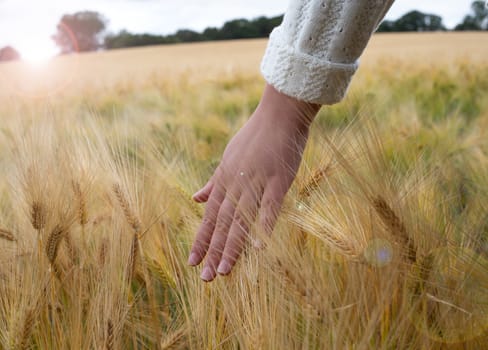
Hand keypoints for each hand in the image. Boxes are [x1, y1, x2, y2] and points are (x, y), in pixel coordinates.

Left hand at [188, 84, 319, 281]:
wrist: (279, 113)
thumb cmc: (255, 136)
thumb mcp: (227, 158)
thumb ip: (213, 181)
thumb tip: (195, 198)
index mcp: (224, 179)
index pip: (210, 215)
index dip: (201, 239)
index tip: (192, 261)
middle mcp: (236, 183)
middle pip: (222, 222)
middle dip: (212, 250)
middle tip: (205, 278)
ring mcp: (257, 181)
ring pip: (241, 219)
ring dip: (232, 246)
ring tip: (224, 271)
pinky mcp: (279, 179)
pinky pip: (270, 206)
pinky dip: (263, 226)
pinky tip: (259, 248)